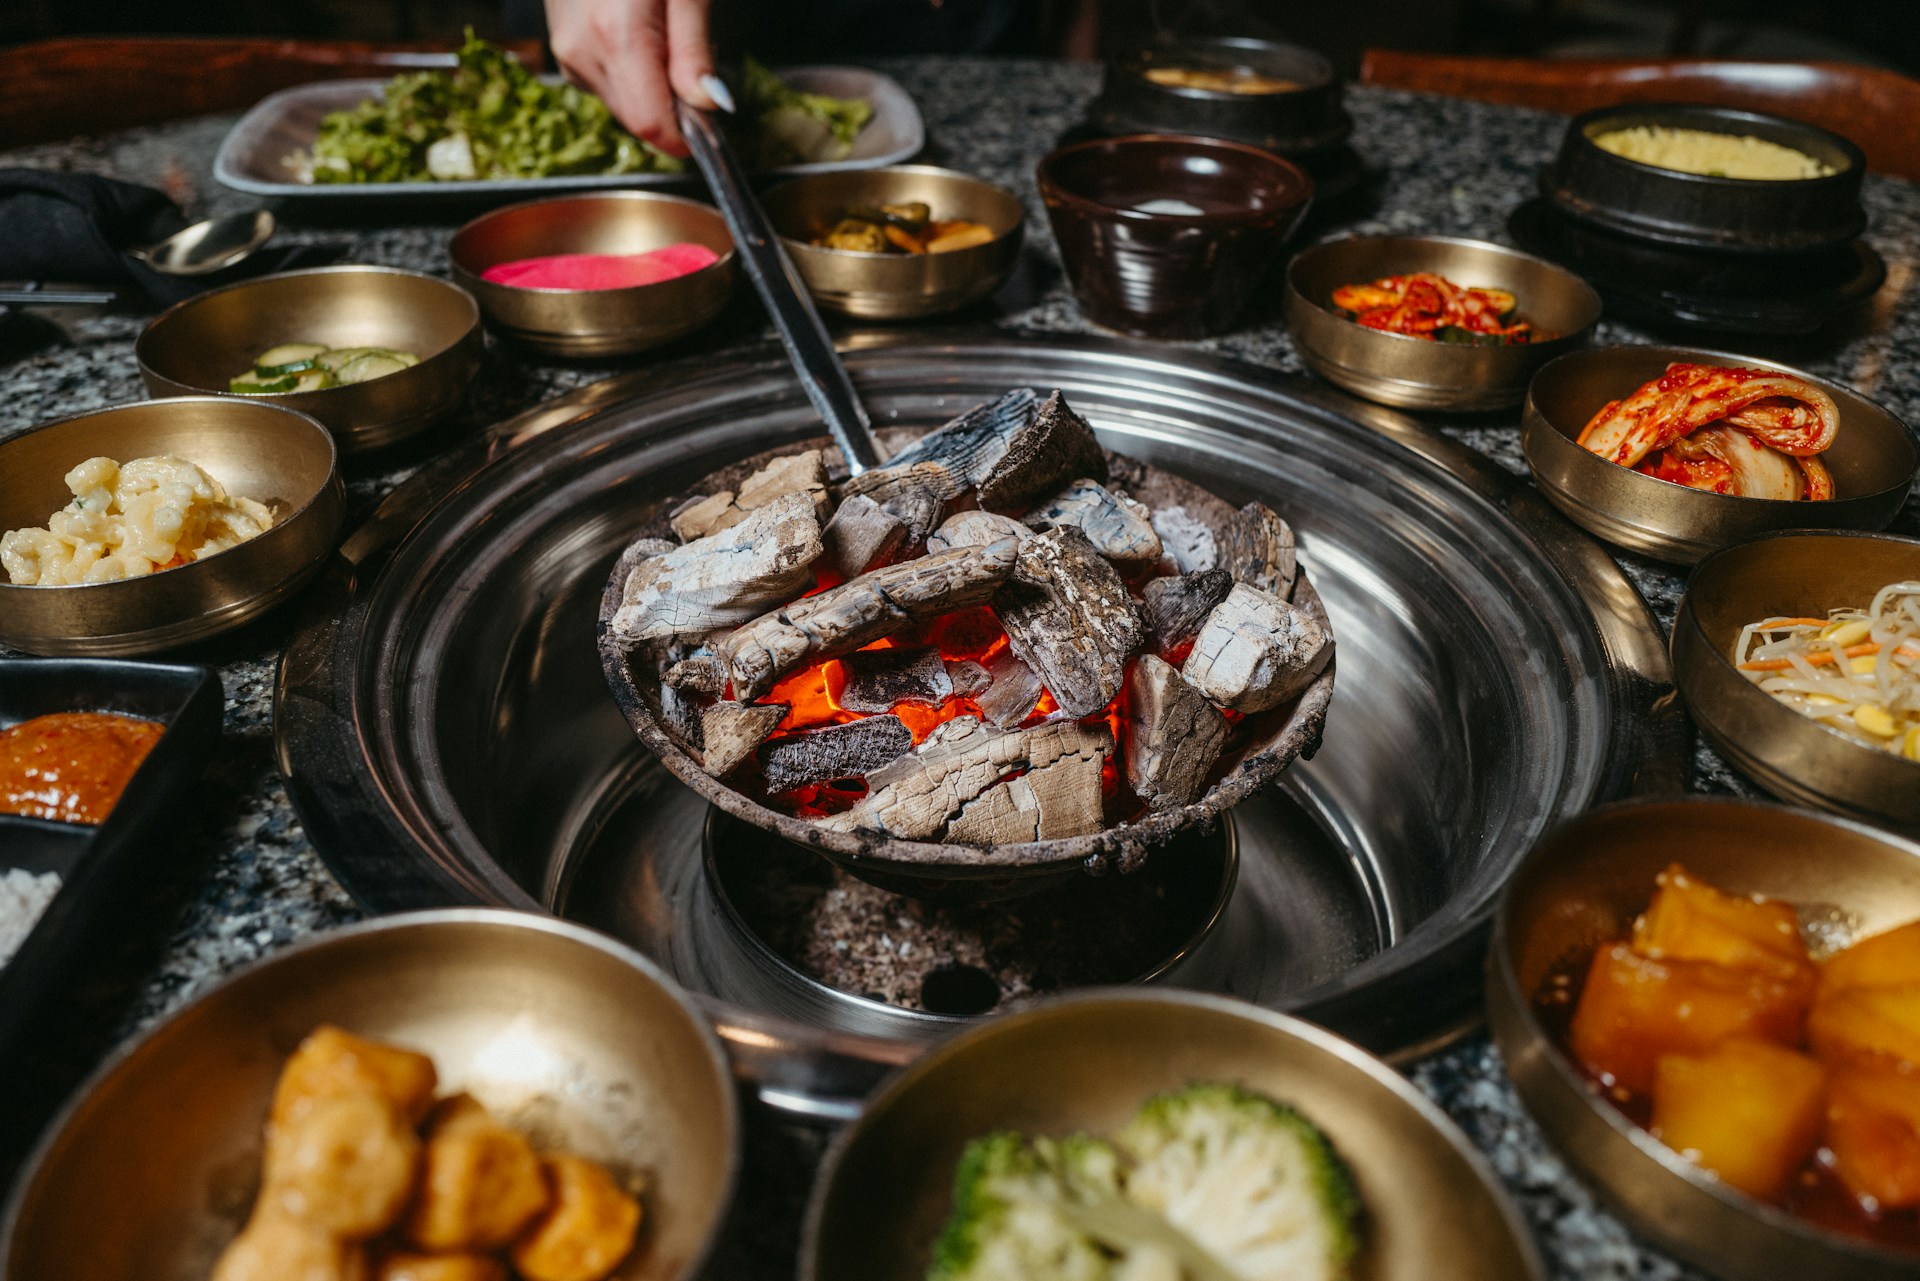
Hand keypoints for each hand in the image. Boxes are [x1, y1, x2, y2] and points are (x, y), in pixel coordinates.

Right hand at [547, 0, 715, 155]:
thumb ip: (694, 49)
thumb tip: (711, 105)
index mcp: (616, 38)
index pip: (653, 126)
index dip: (688, 133)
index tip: (712, 116)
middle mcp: (583, 53)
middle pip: (639, 121)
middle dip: (673, 106)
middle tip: (689, 52)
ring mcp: (568, 54)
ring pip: (624, 107)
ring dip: (653, 89)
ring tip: (661, 31)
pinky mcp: (565, 52)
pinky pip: (607, 84)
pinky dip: (632, 73)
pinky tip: (637, 31)